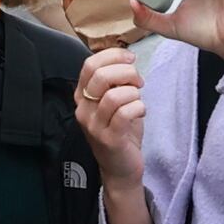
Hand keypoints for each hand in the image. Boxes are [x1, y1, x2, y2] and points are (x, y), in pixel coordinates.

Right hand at [73, 42, 150, 194]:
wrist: (120, 168)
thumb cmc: (120, 131)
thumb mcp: (113, 102)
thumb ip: (114, 82)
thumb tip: (126, 59)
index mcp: (82, 96)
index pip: (89, 65)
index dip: (113, 55)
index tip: (131, 58)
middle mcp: (83, 110)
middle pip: (101, 76)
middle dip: (127, 72)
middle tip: (138, 81)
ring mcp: (94, 126)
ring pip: (114, 95)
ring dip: (134, 93)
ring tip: (138, 99)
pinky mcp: (109, 139)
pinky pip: (125, 113)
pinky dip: (139, 107)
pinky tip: (141, 112)